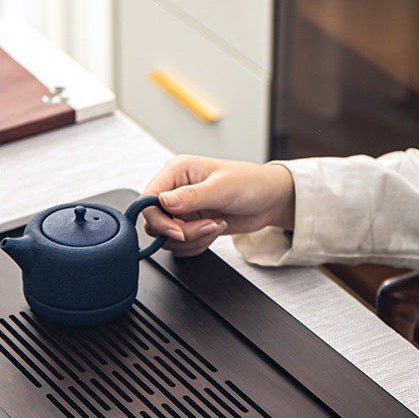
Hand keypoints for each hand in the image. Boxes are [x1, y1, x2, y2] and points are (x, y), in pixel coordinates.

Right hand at [142, 155, 294, 255]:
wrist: (269, 200)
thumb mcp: (222, 188)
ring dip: (193, 240)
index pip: (148, 199)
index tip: (179, 230)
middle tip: (207, 226)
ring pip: (168, 238)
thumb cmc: (251, 183)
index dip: (159, 220)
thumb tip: (162, 201)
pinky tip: (214, 230)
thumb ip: (191, 196)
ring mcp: (183, 210)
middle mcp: (175, 190)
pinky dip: (197, 245)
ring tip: (215, 225)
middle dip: (183, 232)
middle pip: (156, 223)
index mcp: (177, 171)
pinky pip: (181, 246)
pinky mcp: (190, 225)